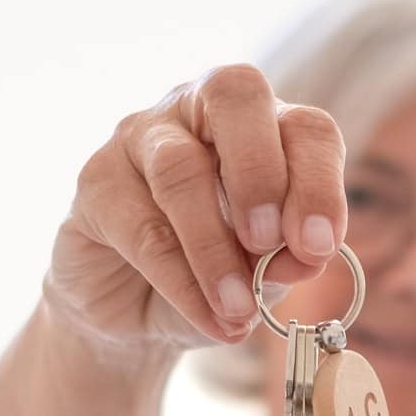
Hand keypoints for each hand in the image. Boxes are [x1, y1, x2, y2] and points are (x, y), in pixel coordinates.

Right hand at [43, 64, 347, 354]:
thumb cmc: (218, 274)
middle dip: (260, 174)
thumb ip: (290, 257)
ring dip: (215, 248)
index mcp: (264, 125)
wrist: (139, 313)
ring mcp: (141, 136)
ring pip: (180, 170)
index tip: (318, 247)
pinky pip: (142, 228)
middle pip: (235, 95)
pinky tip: (211, 320)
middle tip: (268, 243)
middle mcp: (201, 111)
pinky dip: (183, 284)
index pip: (305, 127)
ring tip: (239, 308)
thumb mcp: (268, 272)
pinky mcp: (96, 180)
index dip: (319, 182)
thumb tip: (305, 256)